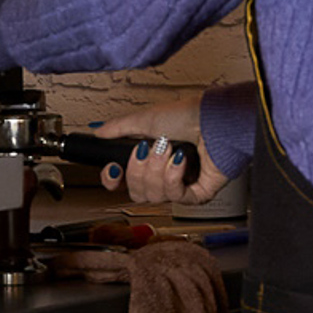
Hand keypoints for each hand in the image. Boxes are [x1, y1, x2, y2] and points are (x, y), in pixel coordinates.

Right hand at [96, 95, 231, 204]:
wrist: (214, 119)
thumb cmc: (188, 116)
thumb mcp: (145, 119)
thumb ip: (118, 129)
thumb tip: (98, 133)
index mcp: (149, 159)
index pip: (123, 183)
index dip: (114, 181)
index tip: (113, 169)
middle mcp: (163, 175)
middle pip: (136, 192)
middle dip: (139, 170)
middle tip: (148, 148)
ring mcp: (180, 185)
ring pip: (154, 196)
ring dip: (158, 170)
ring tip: (169, 148)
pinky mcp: (197, 194)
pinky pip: (175, 196)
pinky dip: (174, 176)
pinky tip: (180, 160)